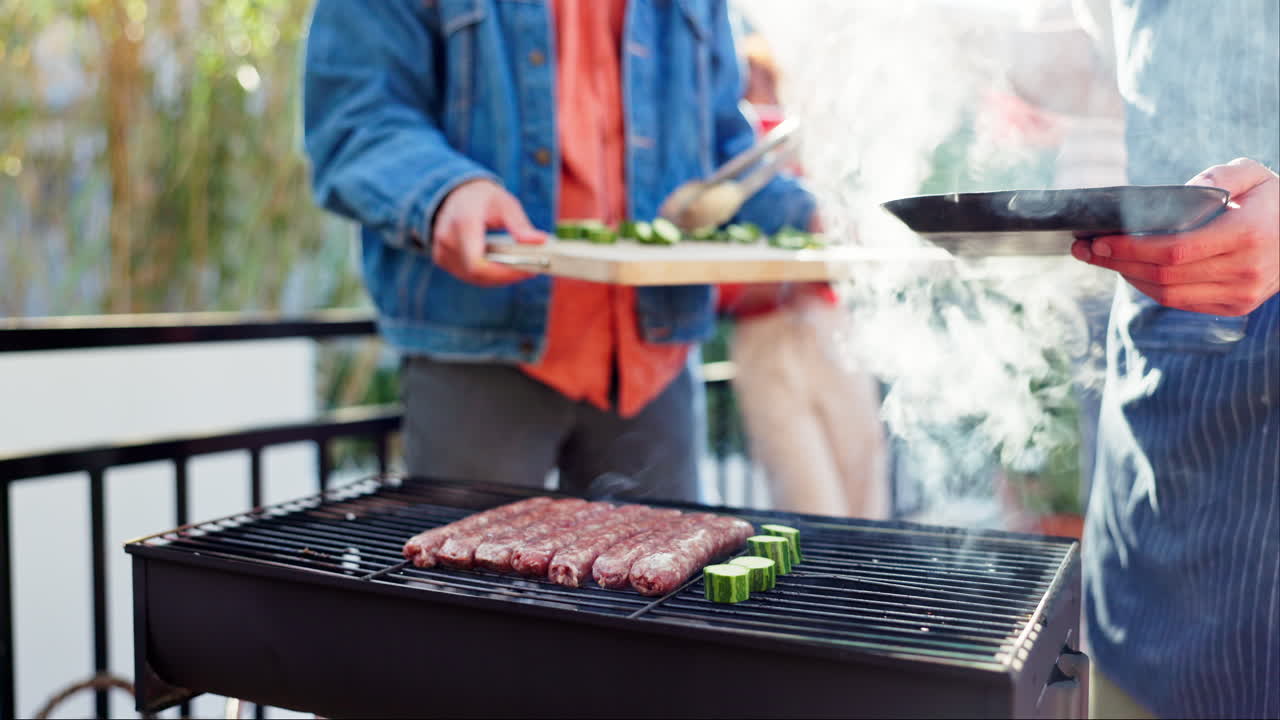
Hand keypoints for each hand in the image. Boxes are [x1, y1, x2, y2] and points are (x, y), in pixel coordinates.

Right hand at [431, 179, 547, 285]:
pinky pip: (467, 275)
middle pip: (478, 274)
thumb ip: (520, 225)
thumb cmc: (482, 198)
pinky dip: (487, 275)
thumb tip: (540, 241)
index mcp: (464, 223)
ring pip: (474, 278)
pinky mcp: (442, 259)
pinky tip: (503, 266)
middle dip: (507, 276)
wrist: (454, 193)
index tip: (528, 270)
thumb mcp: (505, 204)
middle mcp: (448, 239)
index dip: (503, 273)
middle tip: (532, 269)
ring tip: (521, 266)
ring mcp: (442, 251)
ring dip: (499, 277)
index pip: (477, 262)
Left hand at [1071, 157, 1278, 315]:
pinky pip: (1179, 302)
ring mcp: (1241, 295)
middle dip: (1116, 262)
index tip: (1097, 239)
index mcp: (1247, 235)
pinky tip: (1130, 270)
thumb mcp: (1255, 174)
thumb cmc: (1274, 200)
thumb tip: (1181, 192)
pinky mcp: (1235, 306)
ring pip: (1167, 293)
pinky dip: (1149, 287)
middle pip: (1163, 275)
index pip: (1174, 250)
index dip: (1129, 249)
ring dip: (1127, 277)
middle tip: (1084, 248)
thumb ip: (1221, 176)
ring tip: (1100, 258)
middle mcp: (1245, 271)